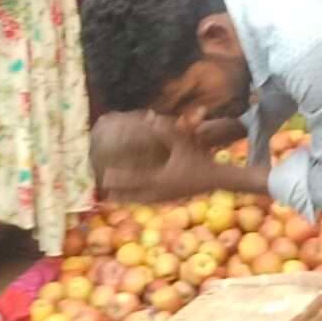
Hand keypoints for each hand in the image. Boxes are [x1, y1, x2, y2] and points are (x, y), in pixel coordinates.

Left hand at [90, 110, 225, 202]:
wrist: (217, 178)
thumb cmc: (200, 159)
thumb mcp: (183, 143)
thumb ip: (166, 131)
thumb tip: (152, 118)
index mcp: (161, 178)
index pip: (136, 179)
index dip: (120, 178)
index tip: (105, 177)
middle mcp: (161, 191)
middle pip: (135, 194)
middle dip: (119, 192)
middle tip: (104, 190)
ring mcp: (166, 197)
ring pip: (141, 200)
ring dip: (127, 199)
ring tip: (113, 198)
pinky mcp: (171, 199)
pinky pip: (150, 202)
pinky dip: (139, 201)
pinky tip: (135, 200)